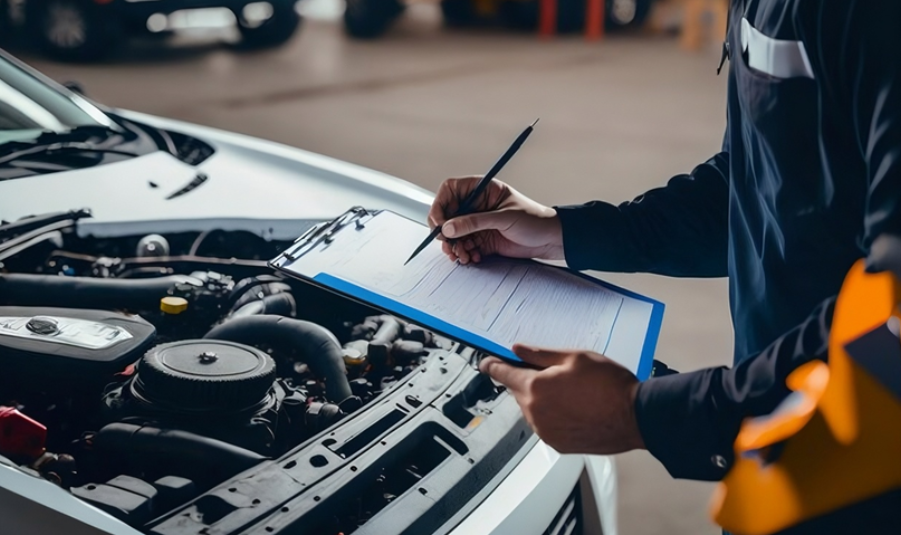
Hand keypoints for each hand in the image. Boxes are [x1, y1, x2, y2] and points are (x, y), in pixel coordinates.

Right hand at [428, 176, 563, 263]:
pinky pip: (464, 246)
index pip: (450, 191)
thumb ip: (474, 222)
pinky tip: (473, 258)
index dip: (440, 205)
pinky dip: (465, 254)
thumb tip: (447, 227)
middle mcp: (476, 205)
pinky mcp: (482, 239)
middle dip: (445, 231)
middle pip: (447, 214)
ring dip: (454, 246)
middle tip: (449, 244)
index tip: (440, 223)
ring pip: (453, 234)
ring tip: (462, 256)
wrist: (551, 239)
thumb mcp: (503, 218)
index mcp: (481, 190)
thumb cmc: (535, 220)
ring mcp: (478, 223)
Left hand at [479, 345, 644, 454]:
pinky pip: (546, 425)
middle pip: (519, 392)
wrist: (635, 416)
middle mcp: (535, 412)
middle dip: (530, 381)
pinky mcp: (558, 444)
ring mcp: (545, 431)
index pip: (503, 374)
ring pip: (532, 409)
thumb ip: (540, 354)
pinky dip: (554, 416)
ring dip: (543, 400)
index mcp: (535, 388)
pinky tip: (575, 408)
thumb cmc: (610, 386)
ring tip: (573, 393)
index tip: (486, 363)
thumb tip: (518, 349)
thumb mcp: (575, 357)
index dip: (492, 366)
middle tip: (556, 374)